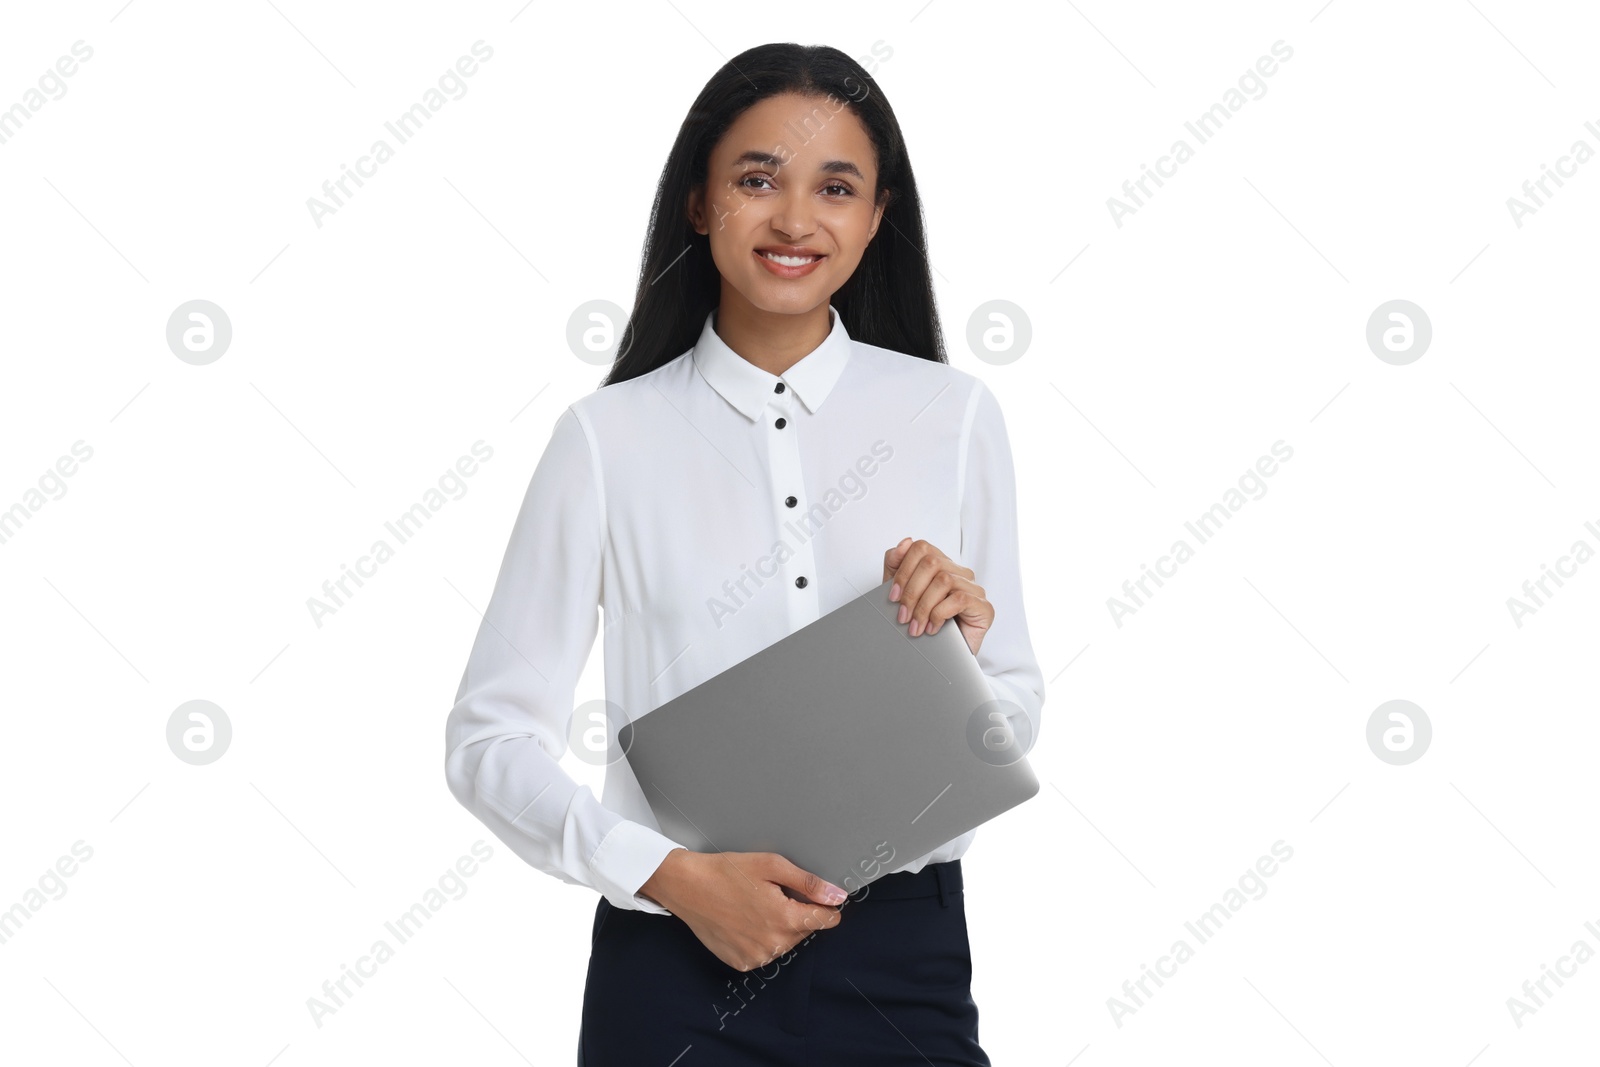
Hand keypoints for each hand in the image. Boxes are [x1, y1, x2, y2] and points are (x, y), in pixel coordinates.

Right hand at [637, 849, 845, 971]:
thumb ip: (808, 883)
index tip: (816, 897)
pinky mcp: (741, 962)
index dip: (825, 906)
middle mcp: (773, 945)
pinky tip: (744, 920)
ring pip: (785, 943)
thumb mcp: (771, 866)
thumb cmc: (726, 872)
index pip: (826, 921)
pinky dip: (760, 938)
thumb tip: (837, 896)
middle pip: (804, 931)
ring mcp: (756, 957)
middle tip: (772, 893)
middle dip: (796, 913)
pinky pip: (764, 952)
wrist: (686, 886)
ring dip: (779, 927)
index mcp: (785, 920)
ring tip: (755, 905)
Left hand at [883, 536, 993, 656]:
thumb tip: (905, 542)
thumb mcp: (901, 593)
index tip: (892, 595)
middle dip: (911, 591)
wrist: (941, 659)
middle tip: (902, 616)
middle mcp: (959, 573)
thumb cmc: (922, 625)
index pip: (922, 548)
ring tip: (915, 627)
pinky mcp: (984, 606)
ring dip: (923, 607)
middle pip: (931, 563)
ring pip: (943, 581)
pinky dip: (940, 614)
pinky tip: (933, 628)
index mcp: (942, 565)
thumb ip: (897, 565)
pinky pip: (959, 598)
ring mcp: (974, 588)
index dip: (903, 570)